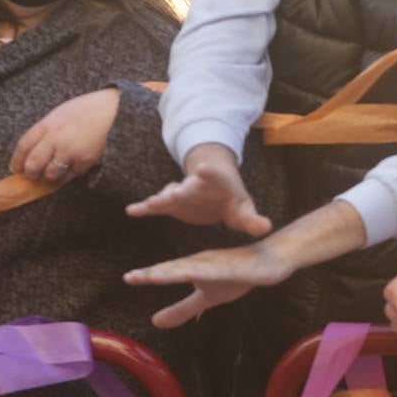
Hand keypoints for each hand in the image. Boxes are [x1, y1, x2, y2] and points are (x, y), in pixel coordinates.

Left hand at [11, 89, 119, 182]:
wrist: (114, 110)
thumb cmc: (89, 108)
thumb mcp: (62, 113)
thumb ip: (48, 129)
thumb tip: (38, 147)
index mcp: (47, 125)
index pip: (23, 146)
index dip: (17, 160)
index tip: (15, 168)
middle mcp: (54, 139)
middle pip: (33, 164)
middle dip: (31, 173)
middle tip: (33, 176)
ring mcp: (69, 151)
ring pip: (51, 173)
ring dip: (51, 176)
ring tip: (55, 174)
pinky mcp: (84, 161)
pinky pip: (72, 174)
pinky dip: (71, 174)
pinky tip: (74, 168)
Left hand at [125, 241, 294, 327]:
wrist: (271, 261)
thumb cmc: (237, 275)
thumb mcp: (207, 298)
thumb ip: (182, 309)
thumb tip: (154, 323)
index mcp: (194, 268)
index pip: (168, 273)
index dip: (148, 276)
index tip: (129, 278)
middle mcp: (203, 262)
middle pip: (176, 268)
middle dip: (156, 273)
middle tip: (132, 277)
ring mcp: (220, 264)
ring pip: (195, 267)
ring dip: (176, 271)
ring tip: (156, 276)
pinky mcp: (238, 267)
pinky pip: (223, 269)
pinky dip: (209, 270)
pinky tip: (198, 272)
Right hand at [127, 143, 271, 236]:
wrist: (216, 192)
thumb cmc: (233, 200)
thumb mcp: (244, 210)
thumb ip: (252, 220)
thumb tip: (265, 228)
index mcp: (218, 184)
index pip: (215, 176)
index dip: (210, 172)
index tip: (204, 168)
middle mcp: (196, 186)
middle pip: (187, 187)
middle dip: (180, 189)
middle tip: (174, 191)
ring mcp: (181, 194)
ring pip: (169, 195)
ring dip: (161, 198)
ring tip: (153, 203)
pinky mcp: (171, 205)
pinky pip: (155, 206)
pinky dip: (144, 208)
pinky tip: (131, 210)